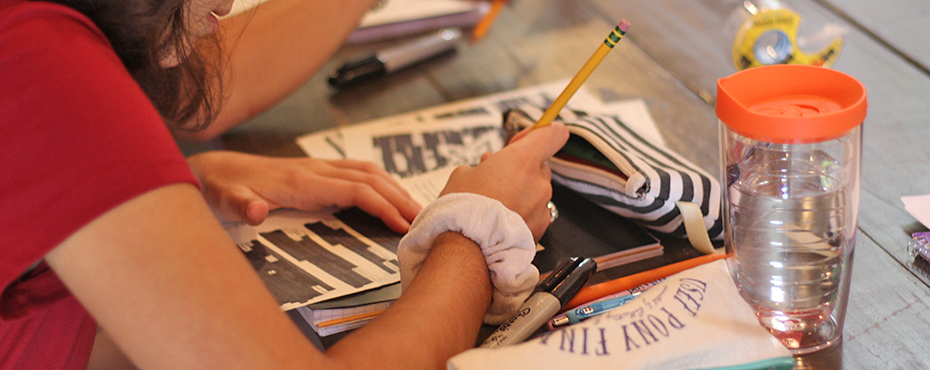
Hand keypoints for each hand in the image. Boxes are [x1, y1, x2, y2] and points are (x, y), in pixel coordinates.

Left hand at [187, 151, 420, 232]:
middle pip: (370, 178)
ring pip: (367, 171)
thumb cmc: (219, 189)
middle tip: (425, 219)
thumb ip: (238, 205)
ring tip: (416, 210)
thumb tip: (254, 210)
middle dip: (400, 197)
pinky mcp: (314, 172)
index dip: (383, 205)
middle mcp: (314, 170)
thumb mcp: (222, 200)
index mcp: (301, 181)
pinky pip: (357, 173)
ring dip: (394, 188)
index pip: (355, 189)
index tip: (403, 224)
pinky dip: (380, 183)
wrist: (210, 171)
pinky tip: (388, 197)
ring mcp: (316, 169)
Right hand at [439, 123, 568, 239]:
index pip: (553, 134)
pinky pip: (534, 214)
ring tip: (494, 205)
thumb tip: (489, 166)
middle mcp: (539, 181)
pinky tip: (501, 222)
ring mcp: (542, 207)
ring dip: (520, 194)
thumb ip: (485, 165)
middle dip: (520, 169)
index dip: (539, 133)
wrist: (466, 248)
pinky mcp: (540, 229)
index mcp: (523, 159)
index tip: (521, 141)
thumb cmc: (463, 207)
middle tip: (495, 178)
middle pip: (539, 165)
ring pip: (536, 192)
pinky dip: (521, 215)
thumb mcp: (463, 173)